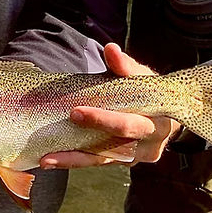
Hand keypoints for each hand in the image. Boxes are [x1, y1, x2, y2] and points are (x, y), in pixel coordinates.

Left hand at [39, 42, 177, 168]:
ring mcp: (136, 157)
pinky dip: (75, 161)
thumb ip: (126, 67)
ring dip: (73, 160)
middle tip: (63, 125)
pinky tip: (52, 160)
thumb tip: (110, 49)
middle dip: (89, 135)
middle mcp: (151, 144)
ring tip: (46, 160)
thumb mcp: (143, 79)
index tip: (76, 111)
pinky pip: (97, 163)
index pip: (130, 123)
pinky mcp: (122, 162)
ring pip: (103, 160)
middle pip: (117, 143)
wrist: (165, 118)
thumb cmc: (150, 94)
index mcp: (160, 122)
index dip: (104, 119)